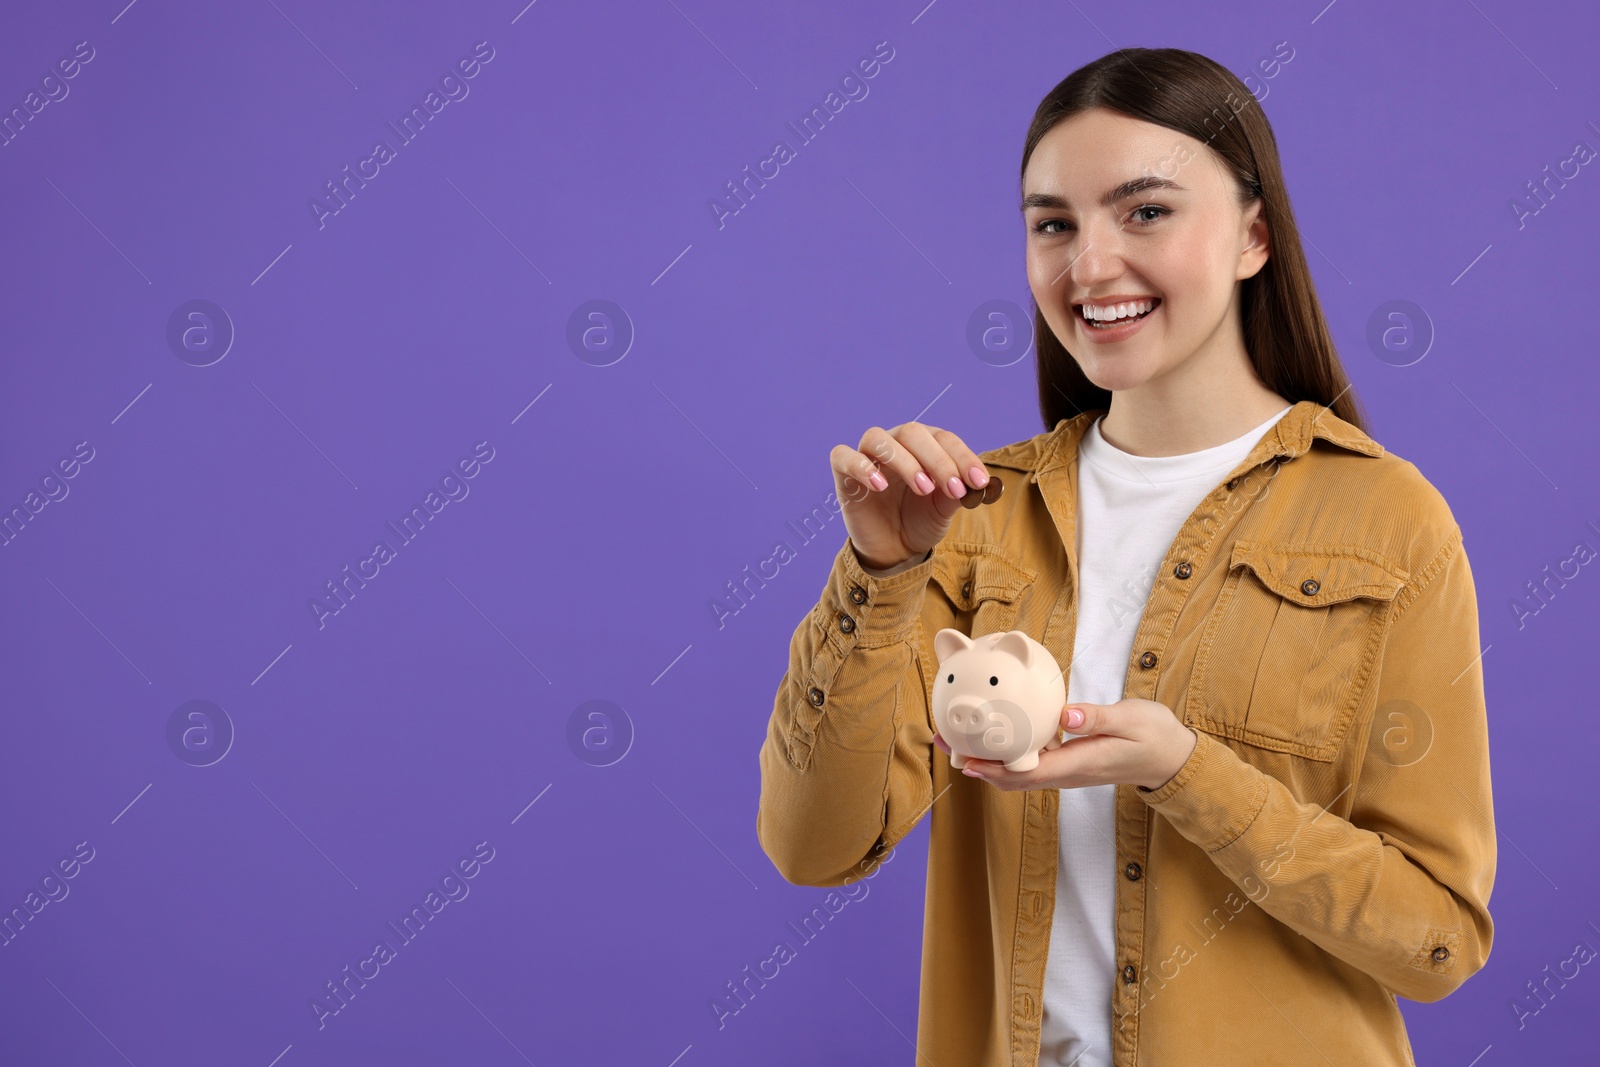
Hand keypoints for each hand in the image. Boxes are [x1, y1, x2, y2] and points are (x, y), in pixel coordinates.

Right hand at [831, 422, 991, 570]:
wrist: (893, 549)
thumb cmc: (920, 521)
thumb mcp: (944, 508)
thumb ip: (958, 492)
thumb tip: (981, 483)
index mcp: (923, 445)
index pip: (944, 438)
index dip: (963, 457)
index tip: (979, 481)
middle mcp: (895, 443)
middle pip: (912, 433)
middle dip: (938, 460)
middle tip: (955, 489)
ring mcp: (867, 456)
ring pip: (878, 439)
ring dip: (904, 460)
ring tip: (924, 488)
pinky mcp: (843, 474)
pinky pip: (843, 456)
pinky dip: (861, 466)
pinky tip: (879, 485)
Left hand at [933, 698, 1197, 791]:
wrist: (1173, 757)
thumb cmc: (1154, 736)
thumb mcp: (1131, 719)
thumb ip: (1097, 718)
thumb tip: (1065, 717)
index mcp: (1079, 765)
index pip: (1028, 772)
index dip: (995, 769)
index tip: (966, 760)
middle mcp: (1067, 772)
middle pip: (1013, 777)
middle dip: (978, 764)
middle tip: (946, 744)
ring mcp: (1067, 769)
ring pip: (1018, 772)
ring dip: (987, 759)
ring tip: (958, 739)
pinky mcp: (1069, 761)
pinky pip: (1030, 762)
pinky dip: (1007, 752)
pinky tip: (996, 733)